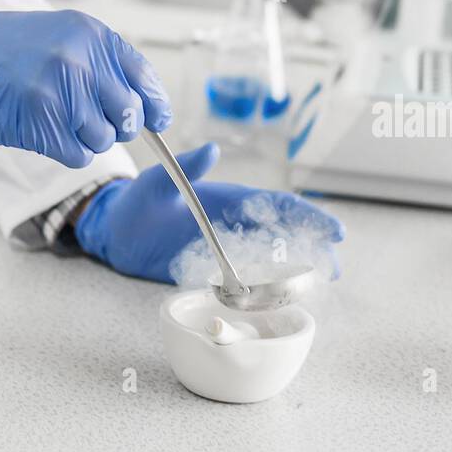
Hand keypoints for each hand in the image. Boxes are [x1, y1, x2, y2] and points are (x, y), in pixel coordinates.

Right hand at [0, 6, 171, 167]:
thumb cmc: (4, 49)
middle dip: (114, 125)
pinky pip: (77, 154)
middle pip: (128, 116)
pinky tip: (44, 130)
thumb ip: (102, 64)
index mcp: (93, 36)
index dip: (154, 105)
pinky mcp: (43, 121)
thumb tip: (142, 103)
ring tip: (55, 118)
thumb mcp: (63, 36)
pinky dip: (65, 150)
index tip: (158, 120)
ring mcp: (63, 91)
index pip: (143, 79)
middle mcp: (83, 60)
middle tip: (86, 117)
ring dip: (84, 138)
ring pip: (103, 138)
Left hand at [75, 141, 343, 282]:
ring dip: (296, 270)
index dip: (306, 216)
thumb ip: (184, 169)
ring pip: (270, 258)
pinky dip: (267, 289)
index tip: (334, 229)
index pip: (275, 205)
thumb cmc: (136, 202)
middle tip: (336, 267)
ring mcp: (225, 249)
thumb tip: (211, 149)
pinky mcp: (212, 272)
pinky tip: (282, 301)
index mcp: (228, 198)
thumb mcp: (156, 182)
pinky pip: (247, 281)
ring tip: (322, 284)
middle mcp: (233, 223)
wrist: (116, 232)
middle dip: (312, 246)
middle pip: (282, 234)